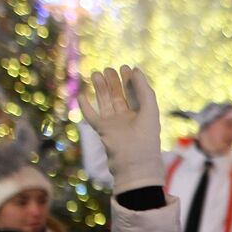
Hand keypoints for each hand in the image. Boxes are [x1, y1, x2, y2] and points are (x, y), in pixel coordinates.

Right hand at [77, 66, 163, 191]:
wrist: (134, 164)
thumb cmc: (146, 138)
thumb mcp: (150, 110)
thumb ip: (144, 90)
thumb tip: (135, 69)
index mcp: (142, 115)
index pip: (135, 93)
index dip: (130, 81)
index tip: (125, 67)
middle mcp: (128, 119)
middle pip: (119, 96)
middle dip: (113, 82)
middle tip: (108, 69)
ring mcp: (114, 125)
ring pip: (105, 103)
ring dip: (100, 89)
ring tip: (96, 73)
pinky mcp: (103, 131)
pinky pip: (92, 116)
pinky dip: (86, 106)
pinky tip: (82, 95)